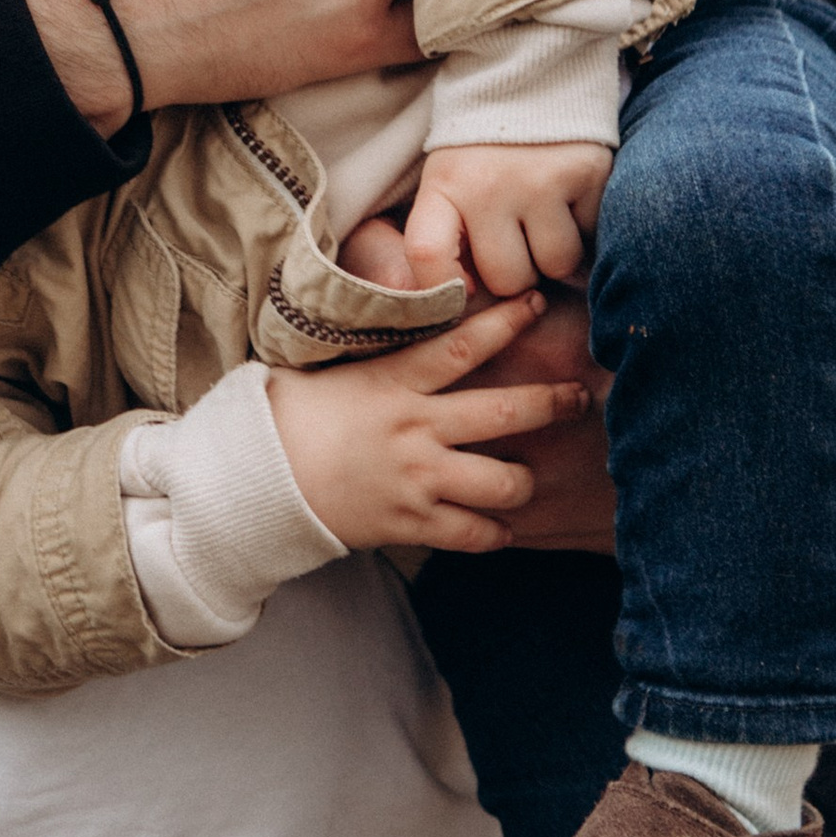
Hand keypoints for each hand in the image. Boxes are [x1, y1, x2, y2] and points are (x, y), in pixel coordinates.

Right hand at [265, 292, 592, 553]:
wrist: (256, 479)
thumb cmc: (291, 416)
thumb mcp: (335, 371)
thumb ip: (379, 354)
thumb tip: (405, 317)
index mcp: (394, 382)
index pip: (463, 344)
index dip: (506, 321)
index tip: (537, 303)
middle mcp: (414, 428)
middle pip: (502, 411)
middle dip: (550, 403)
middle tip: (579, 397)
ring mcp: (415, 478)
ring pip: (500, 481)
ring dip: (524, 481)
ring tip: (531, 477)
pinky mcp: (409, 523)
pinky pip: (472, 533)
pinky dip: (492, 533)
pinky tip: (499, 528)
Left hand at [404, 143, 612, 296]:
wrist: (528, 78)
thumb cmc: (482, 153)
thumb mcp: (447, 182)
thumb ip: (446, 238)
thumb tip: (467, 304)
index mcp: (444, 185)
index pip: (427, 256)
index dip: (442, 290)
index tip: (462, 292)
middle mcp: (490, 185)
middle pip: (508, 279)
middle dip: (517, 272)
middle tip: (516, 238)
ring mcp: (542, 180)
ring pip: (557, 265)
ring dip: (555, 254)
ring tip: (544, 216)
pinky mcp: (588, 174)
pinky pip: (593, 237)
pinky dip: (586, 228)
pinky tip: (571, 199)